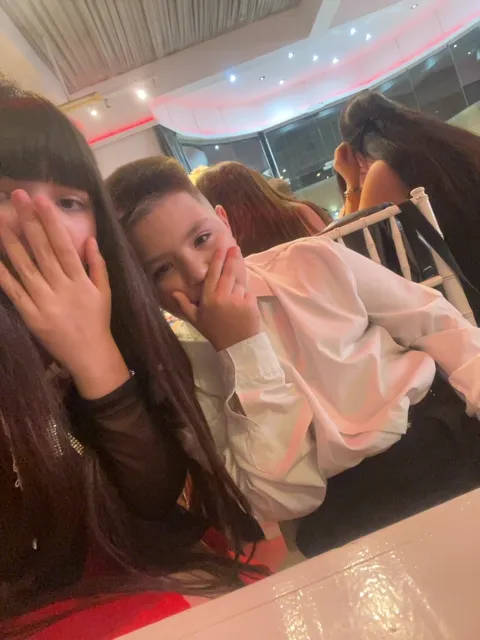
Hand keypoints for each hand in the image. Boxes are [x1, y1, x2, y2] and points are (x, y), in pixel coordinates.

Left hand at [0, 190, 128, 397]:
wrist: (90, 355)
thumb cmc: (97, 322)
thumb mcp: (104, 292)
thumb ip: (97, 265)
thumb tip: (90, 239)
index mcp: (80, 280)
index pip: (63, 244)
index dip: (51, 221)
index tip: (41, 200)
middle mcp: (61, 287)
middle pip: (41, 249)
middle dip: (28, 221)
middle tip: (17, 197)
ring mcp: (44, 301)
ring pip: (24, 266)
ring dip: (10, 241)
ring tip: (0, 219)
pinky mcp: (31, 315)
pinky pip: (14, 291)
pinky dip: (3, 274)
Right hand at [172, 246, 260, 351]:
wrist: (236, 346)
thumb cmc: (215, 332)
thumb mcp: (196, 320)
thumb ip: (185, 305)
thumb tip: (174, 292)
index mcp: (209, 299)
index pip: (213, 275)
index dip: (217, 260)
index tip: (221, 248)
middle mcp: (222, 297)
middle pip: (228, 272)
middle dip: (231, 258)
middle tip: (234, 248)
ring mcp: (237, 299)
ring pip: (239, 282)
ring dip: (239, 277)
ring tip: (239, 267)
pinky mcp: (250, 303)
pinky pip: (248, 292)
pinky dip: (246, 294)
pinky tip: (244, 299)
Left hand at [334, 142, 360, 188]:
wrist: (352, 181)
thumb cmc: (354, 171)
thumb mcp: (353, 160)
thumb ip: (349, 152)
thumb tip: (347, 146)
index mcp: (338, 160)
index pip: (338, 149)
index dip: (343, 145)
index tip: (348, 143)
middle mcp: (335, 162)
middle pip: (337, 152)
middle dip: (342, 148)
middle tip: (349, 145)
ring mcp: (335, 165)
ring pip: (338, 155)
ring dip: (343, 151)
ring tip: (349, 149)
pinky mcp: (337, 166)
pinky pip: (339, 158)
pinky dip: (342, 155)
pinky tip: (347, 155)